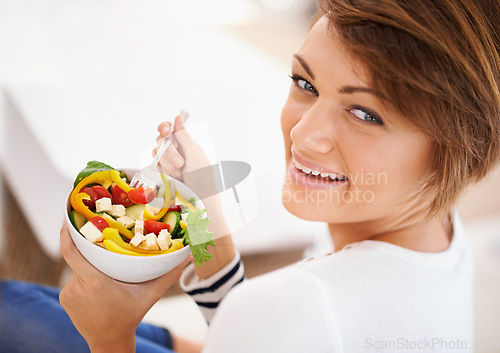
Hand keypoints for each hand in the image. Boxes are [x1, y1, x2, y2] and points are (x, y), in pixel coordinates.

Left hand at [59, 222, 190, 352]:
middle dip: (86, 247)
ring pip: (76, 268)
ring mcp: (68, 293)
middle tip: (99, 236)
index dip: (66, 234)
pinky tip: (97, 284)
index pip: (70, 252)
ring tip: (104, 268)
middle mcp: (77, 286)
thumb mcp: (150, 295)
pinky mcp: (64, 299)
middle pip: (77, 257)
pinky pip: (73, 279)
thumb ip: (168, 275)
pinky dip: (84, 277)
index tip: (67, 219)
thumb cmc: (130, 316)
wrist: (109, 342)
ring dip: (88, 265)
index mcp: (94, 281)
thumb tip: (186, 258)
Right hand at [155, 114, 235, 278]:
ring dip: (168, 165)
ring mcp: (167, 166)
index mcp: (187, 145)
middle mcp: (176, 153)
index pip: (169, 130)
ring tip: (181, 175)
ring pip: (155, 155)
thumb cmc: (204, 179)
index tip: (165, 130)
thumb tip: (179, 117)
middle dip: (169, 151)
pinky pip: (153, 169)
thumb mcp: (195, 155)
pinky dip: (163, 174)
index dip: (164, 128)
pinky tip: (173, 181)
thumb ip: (183, 136)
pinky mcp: (161, 178)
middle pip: (159, 141)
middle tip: (182, 164)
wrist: (200, 205)